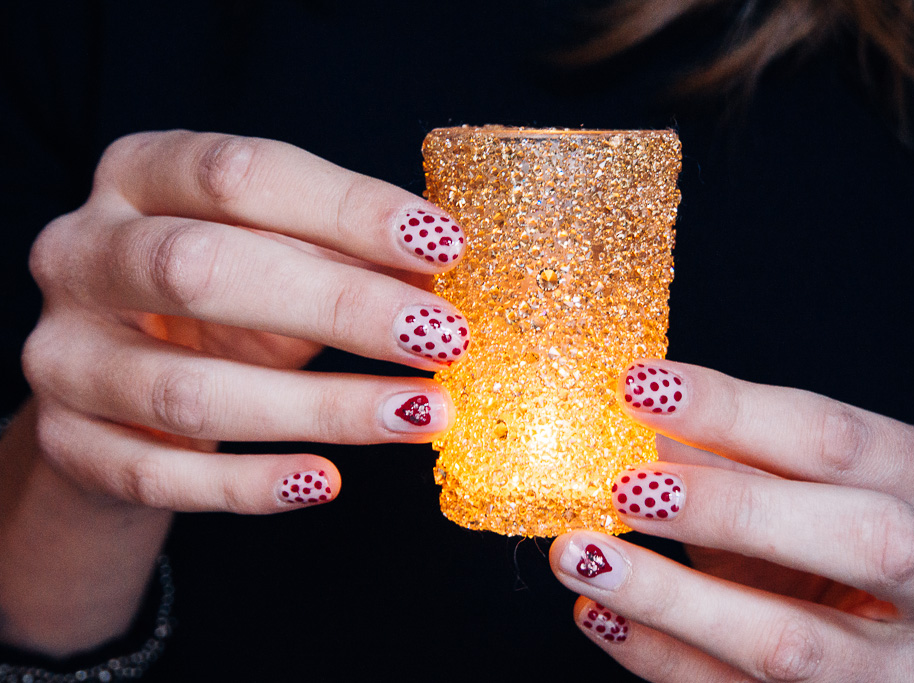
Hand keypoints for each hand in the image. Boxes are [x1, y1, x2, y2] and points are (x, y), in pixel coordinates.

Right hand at [21, 130, 469, 512]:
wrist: (124, 385)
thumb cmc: (220, 303)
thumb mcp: (277, 257)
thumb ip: (341, 255)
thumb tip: (437, 279)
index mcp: (139, 175)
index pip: (240, 175)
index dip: (347, 208)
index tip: (443, 245)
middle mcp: (82, 253)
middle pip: (202, 269)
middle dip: (340, 305)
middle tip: (444, 337)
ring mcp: (64, 353)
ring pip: (188, 391)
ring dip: (322, 408)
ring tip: (420, 413)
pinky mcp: (69, 442)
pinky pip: (160, 475)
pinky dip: (251, 484)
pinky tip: (325, 480)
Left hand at [550, 361, 913, 680]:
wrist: (891, 639)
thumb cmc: (833, 538)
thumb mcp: (801, 484)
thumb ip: (736, 453)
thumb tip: (642, 423)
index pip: (841, 440)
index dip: (736, 410)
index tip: (642, 386)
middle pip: (864, 540)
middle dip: (734, 508)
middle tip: (629, 485)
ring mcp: (900, 673)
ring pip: (789, 644)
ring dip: (670, 595)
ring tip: (581, 555)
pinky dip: (657, 653)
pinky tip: (598, 611)